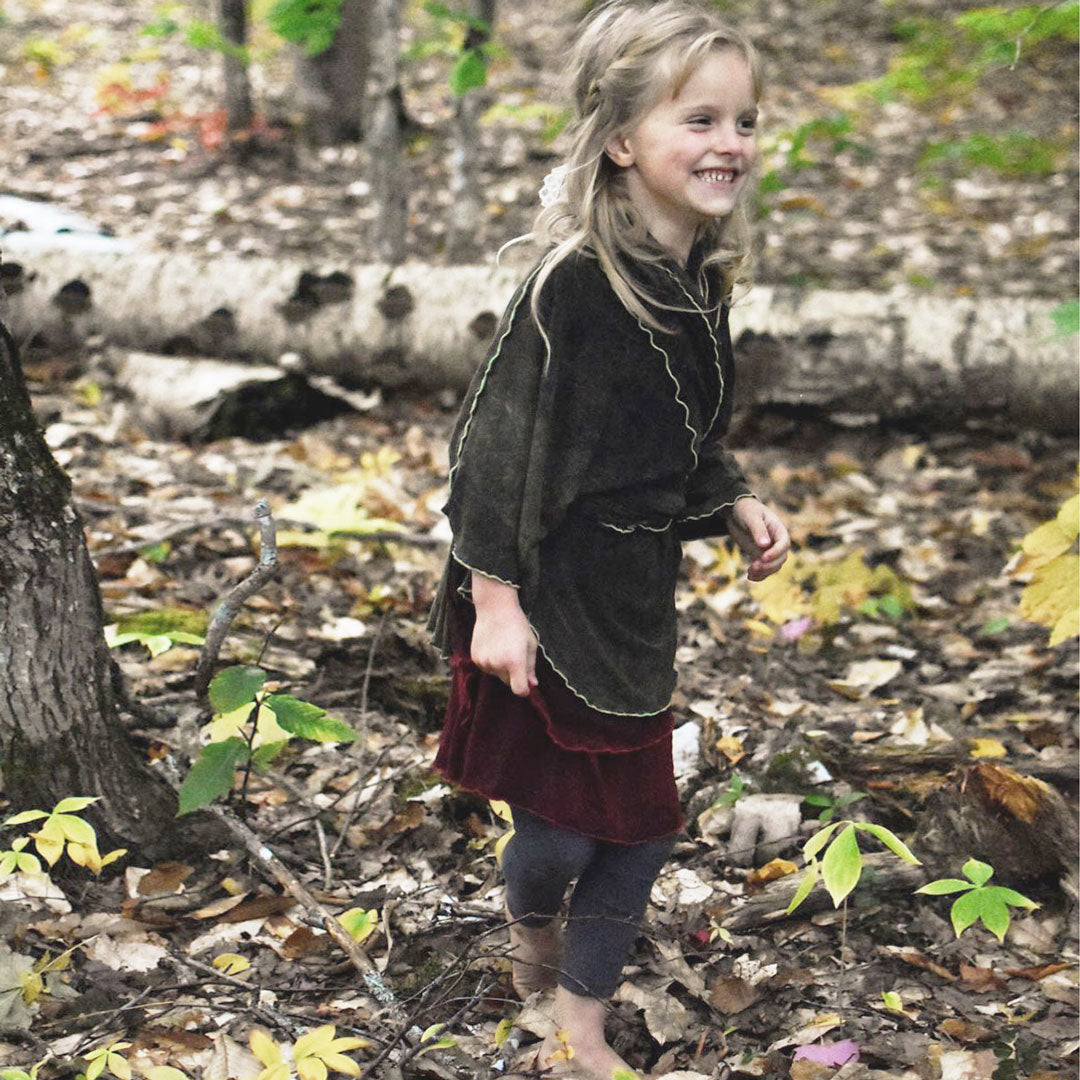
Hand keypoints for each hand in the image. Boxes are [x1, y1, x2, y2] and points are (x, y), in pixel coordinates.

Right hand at [470, 573, 537, 696]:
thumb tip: (532, 685)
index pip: (519, 690)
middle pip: (508, 683)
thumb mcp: (530, 644)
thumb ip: (531, 667)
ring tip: (503, 647)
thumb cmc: (517, 625)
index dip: (525, 689)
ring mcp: (484, 662)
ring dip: (501, 667)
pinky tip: (493, 646)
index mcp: (515, 662)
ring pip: (497, 675)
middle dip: (514, 675)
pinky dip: (491, 662)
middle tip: (516, 655)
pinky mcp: (475, 658)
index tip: (527, 683)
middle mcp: (498, 665)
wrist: (495, 608)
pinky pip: (486, 667)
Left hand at [725, 497, 789, 580]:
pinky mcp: (759, 555)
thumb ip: (758, 530)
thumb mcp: (751, 517)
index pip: (784, 544)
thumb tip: (765, 545)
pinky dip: (759, 575)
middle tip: (754, 567)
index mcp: (778, 530)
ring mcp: (768, 550)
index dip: (776, 552)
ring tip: (750, 573)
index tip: (763, 558)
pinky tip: (750, 577)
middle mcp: (776, 542)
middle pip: (780, 558)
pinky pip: (764, 569)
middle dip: (769, 565)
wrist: (736, 511)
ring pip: (773, 566)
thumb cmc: (746, 509)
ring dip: (764, 572)